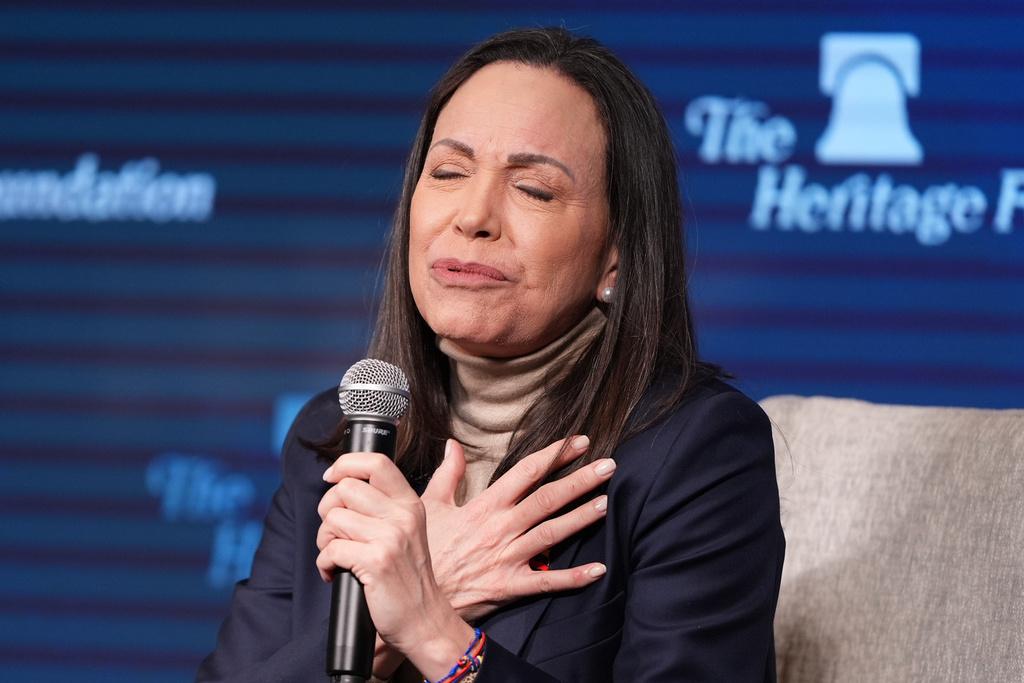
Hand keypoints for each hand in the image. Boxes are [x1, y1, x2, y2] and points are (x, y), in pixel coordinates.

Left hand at [316, 451, 474, 679]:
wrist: (425, 621)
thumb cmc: (408, 579)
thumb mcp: (408, 532)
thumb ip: (384, 506)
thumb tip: (343, 484)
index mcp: (410, 504)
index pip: (377, 463)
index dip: (346, 464)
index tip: (331, 476)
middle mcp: (402, 516)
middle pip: (345, 489)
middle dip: (328, 510)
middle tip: (335, 533)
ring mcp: (390, 538)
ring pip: (333, 519)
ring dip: (324, 540)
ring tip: (338, 556)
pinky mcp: (376, 562)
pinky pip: (330, 550)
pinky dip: (324, 564)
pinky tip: (336, 574)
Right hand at [421, 435, 613, 621]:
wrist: (411, 596)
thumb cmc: (425, 551)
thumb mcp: (430, 505)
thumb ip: (448, 473)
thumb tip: (453, 445)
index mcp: (484, 506)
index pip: (525, 473)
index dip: (553, 455)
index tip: (577, 442)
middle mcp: (500, 528)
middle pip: (546, 499)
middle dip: (579, 480)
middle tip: (608, 466)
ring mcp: (507, 557)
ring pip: (551, 534)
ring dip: (581, 518)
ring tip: (606, 504)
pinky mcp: (509, 586)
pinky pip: (546, 581)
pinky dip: (573, 577)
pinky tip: (597, 569)